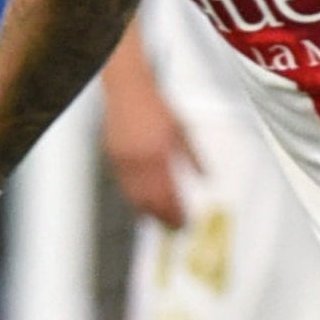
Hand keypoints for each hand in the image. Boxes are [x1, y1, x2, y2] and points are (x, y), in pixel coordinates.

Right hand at [101, 68, 198, 230]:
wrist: (129, 91)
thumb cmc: (155, 107)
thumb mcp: (182, 131)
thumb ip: (194, 157)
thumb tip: (206, 176)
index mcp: (160, 155)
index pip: (169, 195)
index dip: (177, 213)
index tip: (185, 223)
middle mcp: (140, 162)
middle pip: (150, 202)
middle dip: (162, 218)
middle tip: (173, 228)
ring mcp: (124, 162)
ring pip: (134, 198)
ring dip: (147, 212)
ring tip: (159, 220)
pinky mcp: (113, 159)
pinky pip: (124, 187)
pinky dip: (134, 199)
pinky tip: (142, 203)